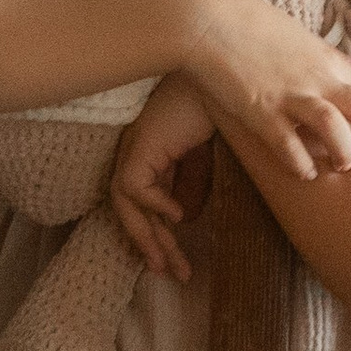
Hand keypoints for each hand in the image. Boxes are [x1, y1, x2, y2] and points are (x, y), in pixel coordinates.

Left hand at [112, 77, 218, 281]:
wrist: (225, 76)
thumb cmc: (224, 106)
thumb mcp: (212, 152)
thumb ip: (197, 180)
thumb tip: (189, 216)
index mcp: (154, 153)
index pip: (145, 202)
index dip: (161, 233)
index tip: (181, 260)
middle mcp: (139, 152)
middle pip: (132, 210)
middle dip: (154, 246)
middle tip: (175, 274)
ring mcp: (137, 147)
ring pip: (126, 205)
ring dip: (149, 237)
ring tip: (169, 264)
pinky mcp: (141, 144)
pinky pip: (135, 186)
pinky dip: (155, 204)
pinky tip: (179, 215)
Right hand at [180, 0, 350, 180]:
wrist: (205, 20)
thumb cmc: (251, 24)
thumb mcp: (302, 36)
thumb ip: (331, 55)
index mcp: (329, 60)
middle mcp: (317, 78)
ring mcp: (290, 95)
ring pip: (335, 129)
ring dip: (344, 153)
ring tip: (341, 165)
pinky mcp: (261, 111)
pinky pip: (290, 146)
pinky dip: (302, 164)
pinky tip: (304, 172)